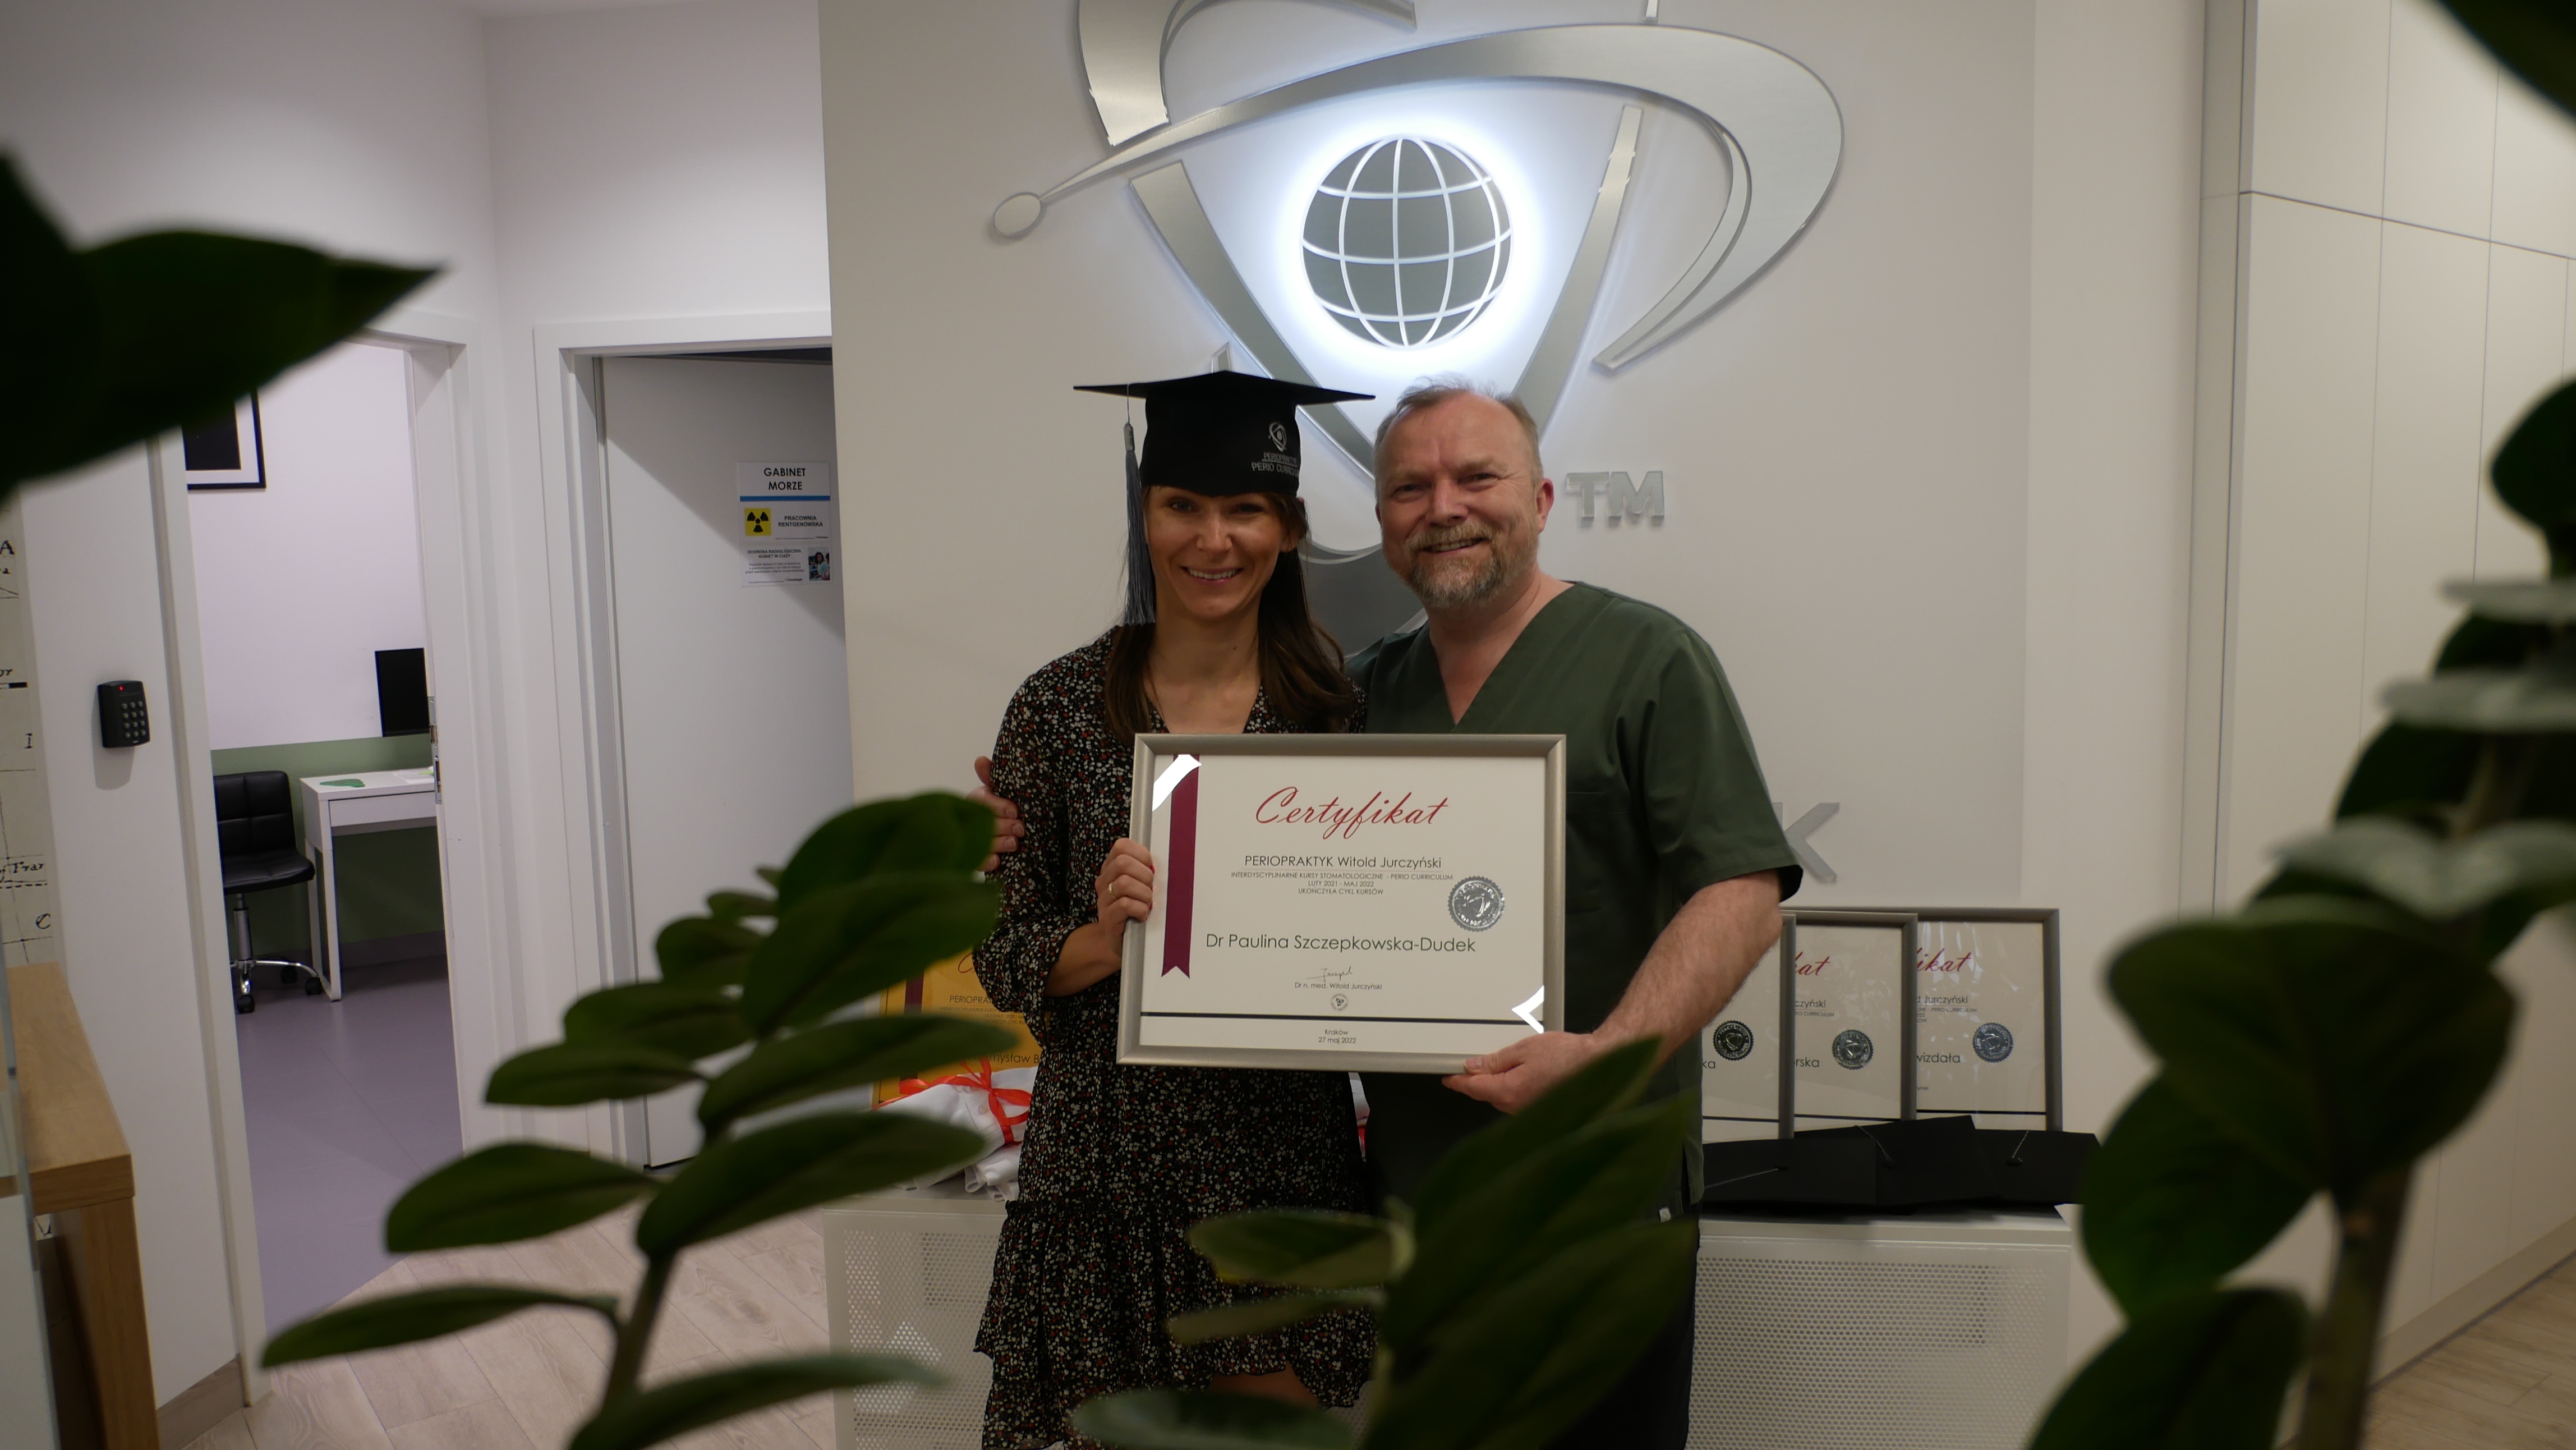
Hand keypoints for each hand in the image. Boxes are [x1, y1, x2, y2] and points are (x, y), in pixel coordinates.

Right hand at [972, 756, 1026, 872]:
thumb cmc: (1004, 807)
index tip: (1014, 811)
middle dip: (1002, 826)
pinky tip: (998, 861)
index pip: (981, 801)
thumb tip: (979, 760)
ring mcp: (969, 838)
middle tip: (1020, 829)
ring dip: (998, 843)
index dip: (998, 806)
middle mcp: (969, 818)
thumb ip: (992, 776)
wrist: (1008, 832)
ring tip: (1015, 844)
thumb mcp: (1000, 790)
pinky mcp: (972, 858)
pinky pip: (975, 862)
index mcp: (976, 800)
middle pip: (981, 823)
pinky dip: (986, 861)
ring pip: (979, 842)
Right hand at [1094, 838, 1154, 928]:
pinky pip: (1124, 904)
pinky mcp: (1107, 919)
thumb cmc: (1138, 911)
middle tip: (1150, 890)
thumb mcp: (1142, 886)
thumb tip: (1158, 862)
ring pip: (1124, 883)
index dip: (1141, 855)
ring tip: (1146, 904)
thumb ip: (1145, 869)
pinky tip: (1142, 915)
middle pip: (1123, 863)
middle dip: (1144, 876)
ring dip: (1144, 894)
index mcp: (1111, 869)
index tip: (1150, 869)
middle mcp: (1104, 882)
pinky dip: (1140, 909)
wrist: (1127, 944)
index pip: (1122, 846)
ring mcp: (1103, 901)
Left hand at [1442, 1031, 1613, 1114]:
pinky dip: (1513, 1090)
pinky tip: (1521, 1076)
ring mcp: (1531, 1111)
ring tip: (1504, 1066)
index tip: (1449, 1078)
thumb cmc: (1568, 1055)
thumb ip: (1496, 1059)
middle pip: (1487, 1095)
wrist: (1599, 1063)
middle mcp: (1519, 1106)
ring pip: (1502, 1099)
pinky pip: (1518, 1101)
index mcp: (1510, 1090)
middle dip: (1479, 1082)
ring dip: (1497, 1086)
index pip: (1474, 1089)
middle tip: (1473, 1066)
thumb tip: (1475, 1066)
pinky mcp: (1541, 1109)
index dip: (1458, 1082)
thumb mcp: (1524, 1048)